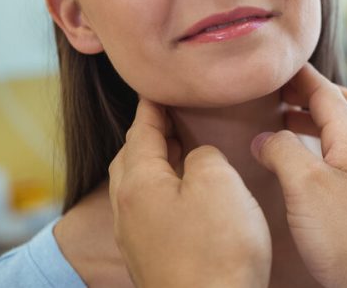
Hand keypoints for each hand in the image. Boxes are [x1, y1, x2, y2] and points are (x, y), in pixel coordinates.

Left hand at [109, 99, 271, 287]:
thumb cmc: (218, 250)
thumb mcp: (219, 182)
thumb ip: (204, 155)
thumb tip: (198, 158)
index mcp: (138, 183)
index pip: (140, 129)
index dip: (153, 104)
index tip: (158, 86)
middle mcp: (128, 210)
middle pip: (132, 159)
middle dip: (149, 135)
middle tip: (173, 116)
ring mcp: (137, 239)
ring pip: (139, 188)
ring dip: (158, 166)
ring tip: (183, 153)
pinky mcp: (153, 260)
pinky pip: (151, 213)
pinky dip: (165, 193)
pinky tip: (188, 199)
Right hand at [251, 64, 346, 287]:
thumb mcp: (306, 186)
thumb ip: (283, 152)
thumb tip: (264, 138)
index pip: (326, 91)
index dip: (299, 76)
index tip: (274, 64)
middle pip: (346, 106)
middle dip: (315, 94)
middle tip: (282, 94)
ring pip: (345, 134)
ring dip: (316, 123)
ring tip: (284, 127)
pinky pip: (342, 161)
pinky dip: (320, 151)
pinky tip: (301, 169)